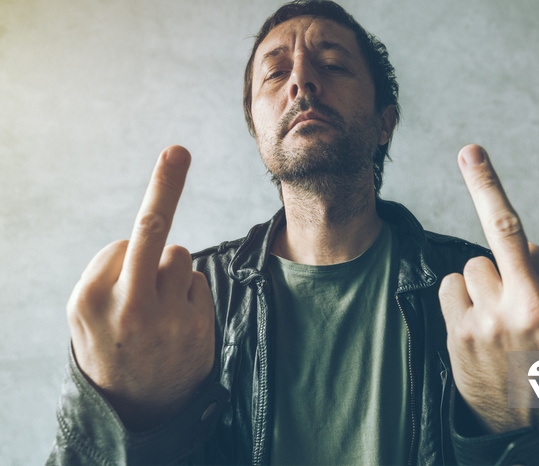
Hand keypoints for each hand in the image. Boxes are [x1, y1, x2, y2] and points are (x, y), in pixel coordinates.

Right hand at [67, 146, 214, 430]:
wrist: (139, 409)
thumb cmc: (111, 350)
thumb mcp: (86, 318)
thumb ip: (106, 274)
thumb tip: (145, 238)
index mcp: (90, 298)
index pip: (123, 243)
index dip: (132, 252)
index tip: (158, 192)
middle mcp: (128, 304)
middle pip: (152, 229)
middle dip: (165, 185)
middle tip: (176, 151)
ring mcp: (167, 315)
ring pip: (181, 255)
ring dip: (173, 271)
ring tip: (160, 311)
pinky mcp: (198, 324)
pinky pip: (199, 280)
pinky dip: (190, 292)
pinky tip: (178, 324)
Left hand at [438, 145, 538, 433]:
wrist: (526, 420)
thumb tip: (528, 245)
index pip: (528, 238)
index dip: (494, 196)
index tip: (473, 156)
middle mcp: (532, 305)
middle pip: (500, 232)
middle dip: (485, 185)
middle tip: (470, 152)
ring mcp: (494, 319)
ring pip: (473, 266)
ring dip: (481, 284)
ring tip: (496, 317)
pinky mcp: (463, 332)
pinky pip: (452, 287)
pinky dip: (460, 299)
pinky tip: (476, 325)